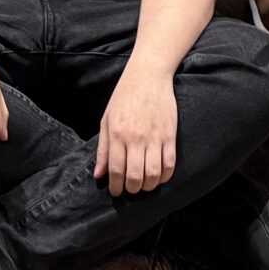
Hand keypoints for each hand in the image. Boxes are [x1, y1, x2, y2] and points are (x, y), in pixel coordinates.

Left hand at [95, 67, 178, 195]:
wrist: (148, 77)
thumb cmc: (124, 98)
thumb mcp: (106, 120)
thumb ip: (103, 149)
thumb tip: (99, 175)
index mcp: (117, 134)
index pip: (116, 170)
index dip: (115, 186)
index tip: (115, 192)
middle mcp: (135, 138)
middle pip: (135, 176)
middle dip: (132, 189)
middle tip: (130, 190)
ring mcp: (154, 137)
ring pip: (153, 174)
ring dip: (148, 186)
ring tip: (143, 186)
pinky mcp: (170, 135)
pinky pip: (169, 164)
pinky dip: (164, 176)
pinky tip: (158, 177)